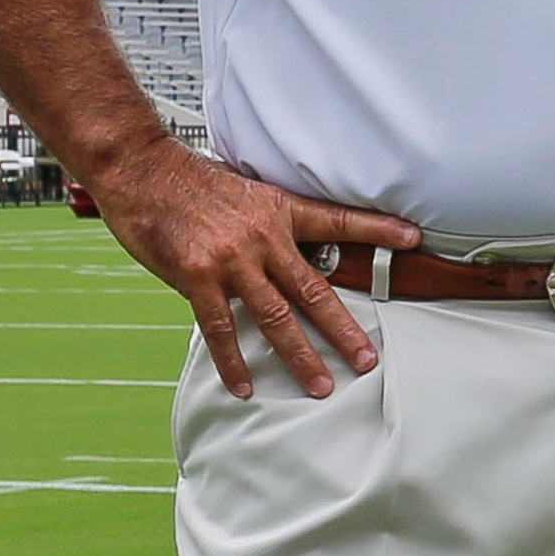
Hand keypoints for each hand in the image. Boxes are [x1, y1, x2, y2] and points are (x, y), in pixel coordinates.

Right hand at [87, 136, 415, 400]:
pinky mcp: (198, 277)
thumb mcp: (244, 192)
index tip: (413, 239)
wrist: (141, 169)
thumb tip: (285, 260)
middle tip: (367, 360)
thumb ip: (267, 228)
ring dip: (300, 356)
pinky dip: (233, 362)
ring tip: (321, 386)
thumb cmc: (188, 182)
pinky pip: (221, 329)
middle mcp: (263, 238)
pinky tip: (246, 386)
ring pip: (276, 317)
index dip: (378, 229)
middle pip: (314, 290)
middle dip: (343, 329)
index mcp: (279, 212)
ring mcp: (232, 260)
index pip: (338, 221)